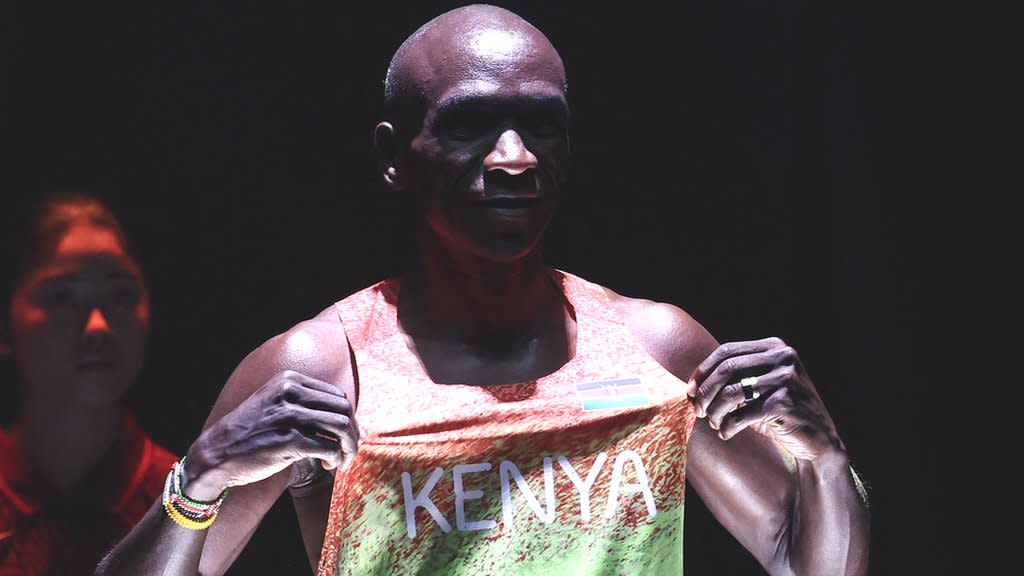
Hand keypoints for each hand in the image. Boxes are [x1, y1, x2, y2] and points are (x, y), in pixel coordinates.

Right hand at [182, 370, 358, 499]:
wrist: (215, 454)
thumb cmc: (250, 433)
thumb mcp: (274, 403)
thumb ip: (304, 403)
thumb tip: (345, 417)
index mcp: (290, 380)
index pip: (337, 395)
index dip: (348, 417)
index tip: (344, 436)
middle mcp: (291, 393)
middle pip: (345, 409)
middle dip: (353, 432)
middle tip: (348, 450)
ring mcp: (289, 416)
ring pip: (342, 427)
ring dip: (349, 447)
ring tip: (342, 460)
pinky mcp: (289, 441)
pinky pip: (329, 448)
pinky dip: (336, 459)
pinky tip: (329, 465)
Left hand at [685, 337, 841, 460]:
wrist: (818, 439)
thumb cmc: (780, 412)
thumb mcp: (758, 388)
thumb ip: (735, 378)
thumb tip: (692, 385)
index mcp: (775, 346)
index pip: (727, 351)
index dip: (704, 370)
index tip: (689, 389)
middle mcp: (783, 357)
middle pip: (727, 369)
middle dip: (705, 391)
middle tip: (696, 409)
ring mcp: (787, 378)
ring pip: (732, 392)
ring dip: (715, 411)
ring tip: (712, 423)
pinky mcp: (786, 402)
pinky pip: (743, 414)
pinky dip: (728, 426)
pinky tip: (725, 433)